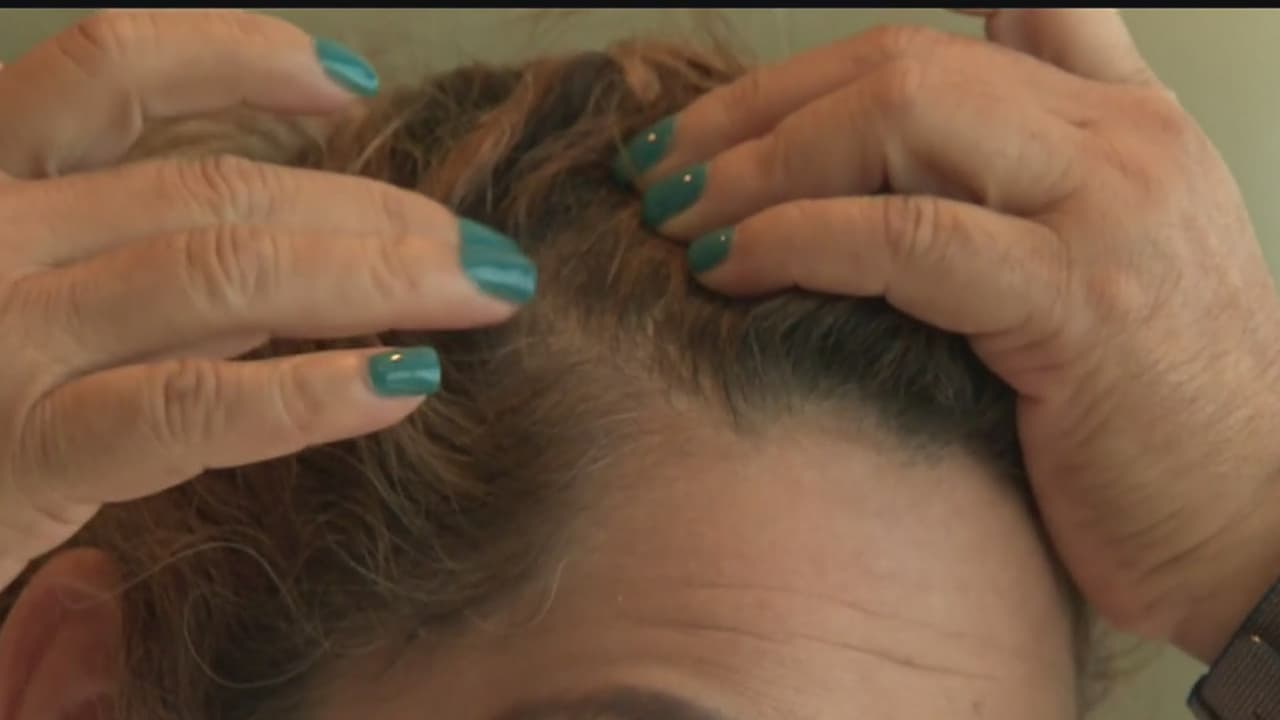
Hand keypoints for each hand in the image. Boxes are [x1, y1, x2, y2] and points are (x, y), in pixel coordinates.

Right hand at [0, 11, 535, 591]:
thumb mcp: (38, 307)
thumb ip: (145, 274)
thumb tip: (307, 260)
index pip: (108, 71)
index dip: (239, 56)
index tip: (353, 85)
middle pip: (212, 188)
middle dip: (371, 212)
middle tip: (478, 247)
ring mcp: (0, 340)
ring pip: (220, 272)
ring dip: (374, 277)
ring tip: (477, 292)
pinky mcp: (20, 455)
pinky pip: (191, 406)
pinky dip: (311, 392)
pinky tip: (404, 384)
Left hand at [616, 9, 1279, 661]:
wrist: (1262, 528)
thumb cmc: (1164, 418)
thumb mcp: (1106, 262)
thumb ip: (1033, 168)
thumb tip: (943, 91)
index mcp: (1117, 123)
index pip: (928, 49)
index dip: (795, 80)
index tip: (706, 133)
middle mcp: (1116, 143)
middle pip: (897, 67)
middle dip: (756, 113)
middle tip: (661, 168)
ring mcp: (1105, 211)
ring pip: (897, 122)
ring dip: (759, 166)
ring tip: (676, 214)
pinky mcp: (1078, 303)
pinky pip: (910, 239)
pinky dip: (801, 240)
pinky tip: (731, 266)